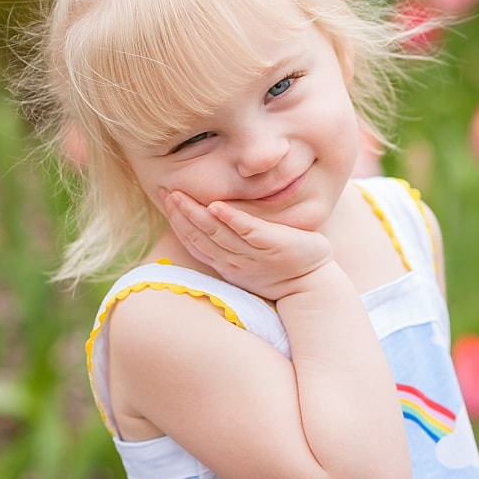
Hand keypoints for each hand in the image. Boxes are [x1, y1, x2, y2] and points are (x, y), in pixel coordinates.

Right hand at [159, 189, 332, 300]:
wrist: (313, 286)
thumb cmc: (282, 270)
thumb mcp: (250, 261)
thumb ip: (233, 243)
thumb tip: (216, 220)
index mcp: (226, 264)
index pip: (195, 242)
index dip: (177, 222)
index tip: (165, 200)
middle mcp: (234, 261)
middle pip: (200, 236)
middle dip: (179, 214)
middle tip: (165, 192)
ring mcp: (252, 254)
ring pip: (217, 234)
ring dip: (195, 214)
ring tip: (180, 196)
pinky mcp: (273, 245)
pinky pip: (248, 230)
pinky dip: (231, 219)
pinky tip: (216, 206)